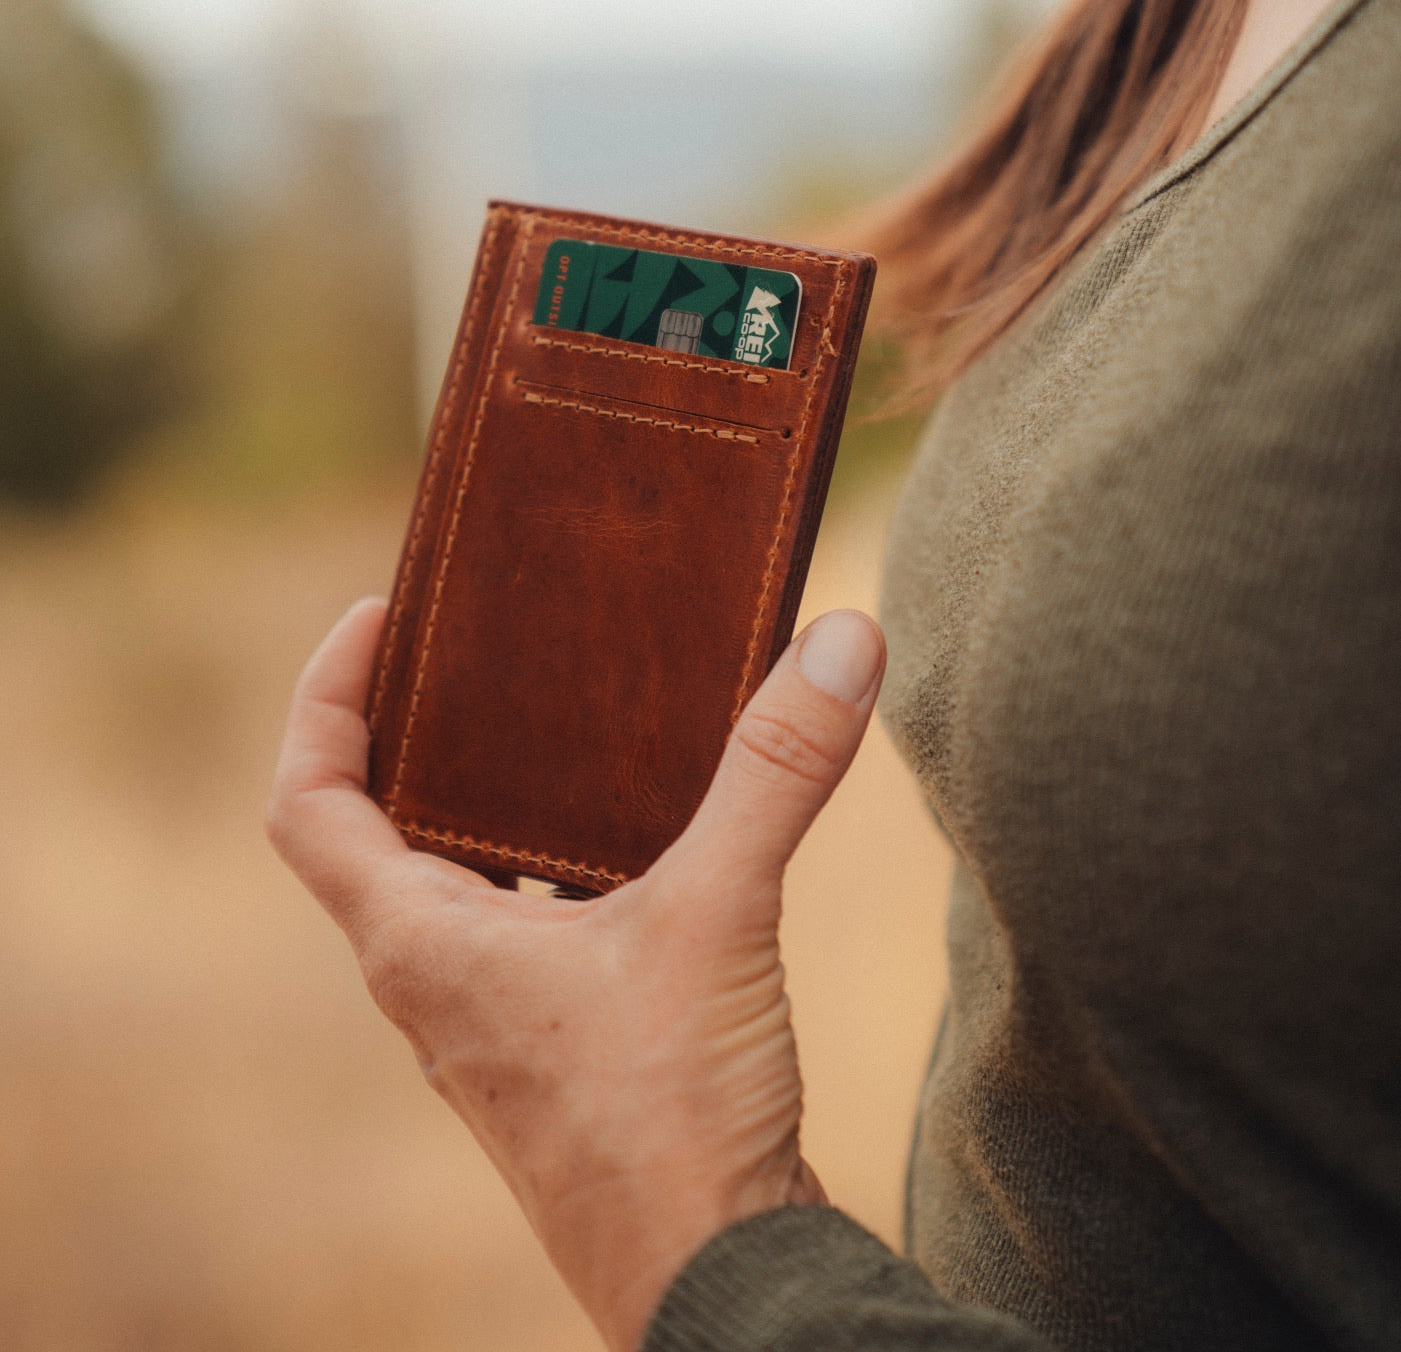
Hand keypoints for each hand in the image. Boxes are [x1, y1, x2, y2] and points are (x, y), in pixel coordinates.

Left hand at [267, 596, 885, 1350]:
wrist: (714, 1282)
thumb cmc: (669, 1122)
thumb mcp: (718, 916)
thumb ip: (777, 774)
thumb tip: (842, 641)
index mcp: (420, 943)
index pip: (308, 802)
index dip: (326, 700)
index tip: (381, 622)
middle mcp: (437, 982)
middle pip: (378, 834)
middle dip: (418, 739)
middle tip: (484, 661)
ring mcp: (497, 1024)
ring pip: (462, 885)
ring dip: (495, 805)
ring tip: (563, 729)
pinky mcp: (563, 1051)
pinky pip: (533, 929)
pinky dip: (562, 868)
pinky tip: (644, 841)